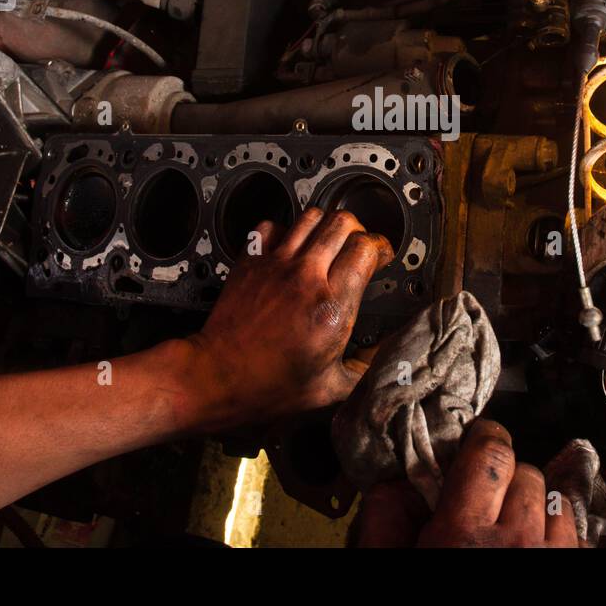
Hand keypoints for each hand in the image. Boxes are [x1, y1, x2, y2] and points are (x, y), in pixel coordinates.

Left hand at [187, 208, 392, 429]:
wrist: (217, 377)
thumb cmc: (268, 386)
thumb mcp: (330, 388)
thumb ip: (365, 368)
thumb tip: (388, 356)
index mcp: (332, 308)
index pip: (365, 250)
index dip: (379, 248)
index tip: (380, 256)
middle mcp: (306, 278)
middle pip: (342, 223)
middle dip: (357, 230)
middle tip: (357, 246)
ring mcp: (276, 265)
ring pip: (311, 217)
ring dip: (325, 225)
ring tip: (328, 241)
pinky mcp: (251, 262)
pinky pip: (272, 225)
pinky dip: (285, 230)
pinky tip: (290, 248)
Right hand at [356, 419, 579, 546]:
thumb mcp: (390, 567)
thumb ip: (385, 524)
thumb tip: (389, 485)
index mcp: (464, 534)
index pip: (491, 453)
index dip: (486, 440)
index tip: (479, 442)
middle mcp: (515, 542)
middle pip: (525, 472)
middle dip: (506, 476)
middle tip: (487, 495)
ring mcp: (552, 556)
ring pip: (556, 500)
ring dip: (535, 505)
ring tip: (511, 525)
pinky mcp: (574, 566)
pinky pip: (577, 533)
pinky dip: (558, 533)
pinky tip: (536, 545)